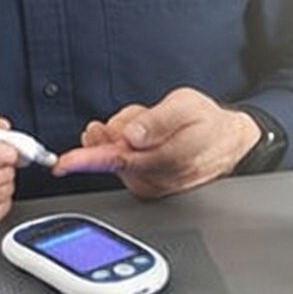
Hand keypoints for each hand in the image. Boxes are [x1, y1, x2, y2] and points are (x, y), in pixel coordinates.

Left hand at [52, 88, 259, 198]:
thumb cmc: (207, 124)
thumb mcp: (186, 107)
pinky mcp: (146, 186)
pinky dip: (126, 143)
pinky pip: (121, 161)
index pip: (118, 160)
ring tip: (150, 126)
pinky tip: (144, 137)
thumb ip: (158, 121)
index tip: (64, 162)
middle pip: (111, 156)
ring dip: (123, 134)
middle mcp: (154, 179)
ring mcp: (150, 185)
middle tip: (137, 119)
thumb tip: (131, 135)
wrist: (228, 143)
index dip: (88, 159)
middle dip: (114, 131)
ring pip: (114, 155)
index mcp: (164, 159)